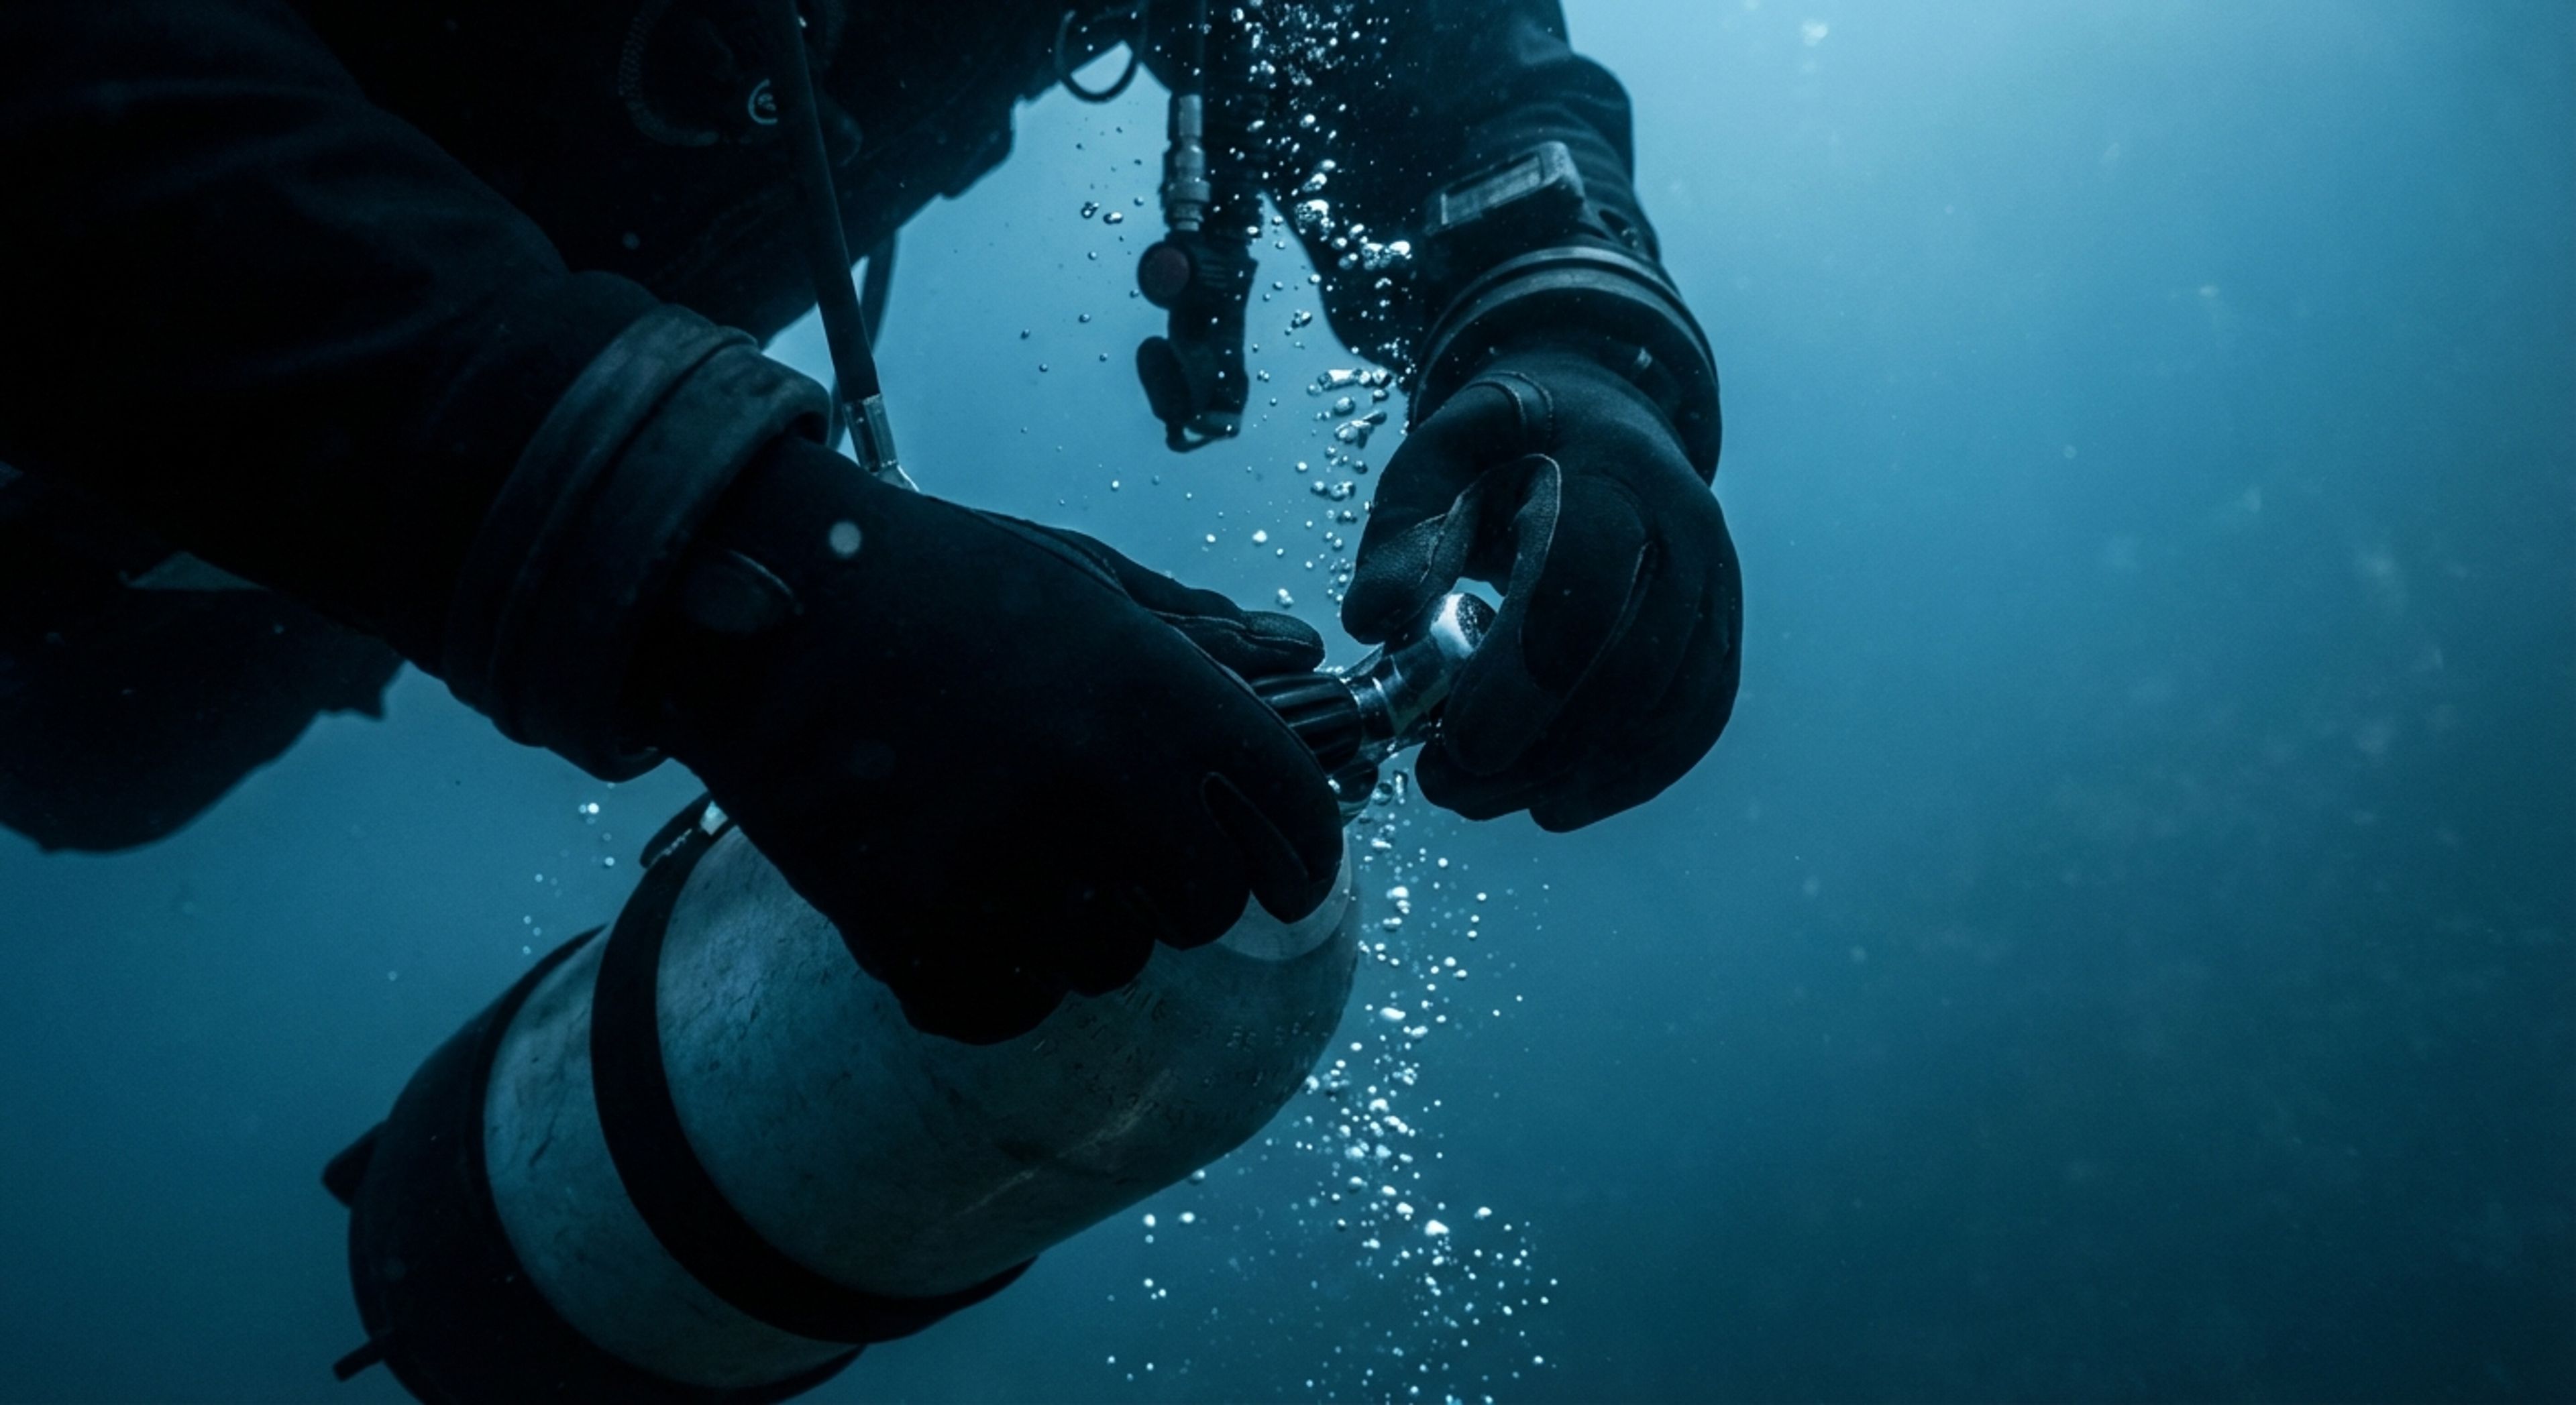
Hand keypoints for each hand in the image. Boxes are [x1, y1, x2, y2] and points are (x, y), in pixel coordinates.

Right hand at [639, 438, 1342, 1042]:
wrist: (751, 593)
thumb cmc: (925, 576)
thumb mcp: (1075, 577)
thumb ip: (1195, 633)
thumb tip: (1299, 656)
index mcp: (1148, 688)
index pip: (1291, 815)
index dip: (1307, 853)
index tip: (1291, 870)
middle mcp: (1089, 781)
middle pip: (1205, 908)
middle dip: (1185, 893)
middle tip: (1137, 860)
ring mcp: (996, 860)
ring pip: (1106, 964)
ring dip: (1087, 934)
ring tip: (1028, 866)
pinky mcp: (905, 919)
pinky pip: (1005, 1002)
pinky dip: (998, 976)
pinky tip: (970, 911)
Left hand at [1343, 342, 1740, 829]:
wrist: (1606, 420)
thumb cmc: (1511, 443)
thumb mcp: (1443, 452)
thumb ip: (1404, 528)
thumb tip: (1374, 619)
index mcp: (1614, 473)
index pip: (1587, 581)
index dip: (1527, 672)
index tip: (1461, 740)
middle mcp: (1686, 531)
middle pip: (1637, 663)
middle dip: (1542, 744)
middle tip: (1447, 781)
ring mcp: (1714, 588)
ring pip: (1669, 707)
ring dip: (1573, 774)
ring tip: (1477, 799)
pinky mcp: (1718, 635)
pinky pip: (1694, 722)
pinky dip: (1626, 777)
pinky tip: (1554, 803)